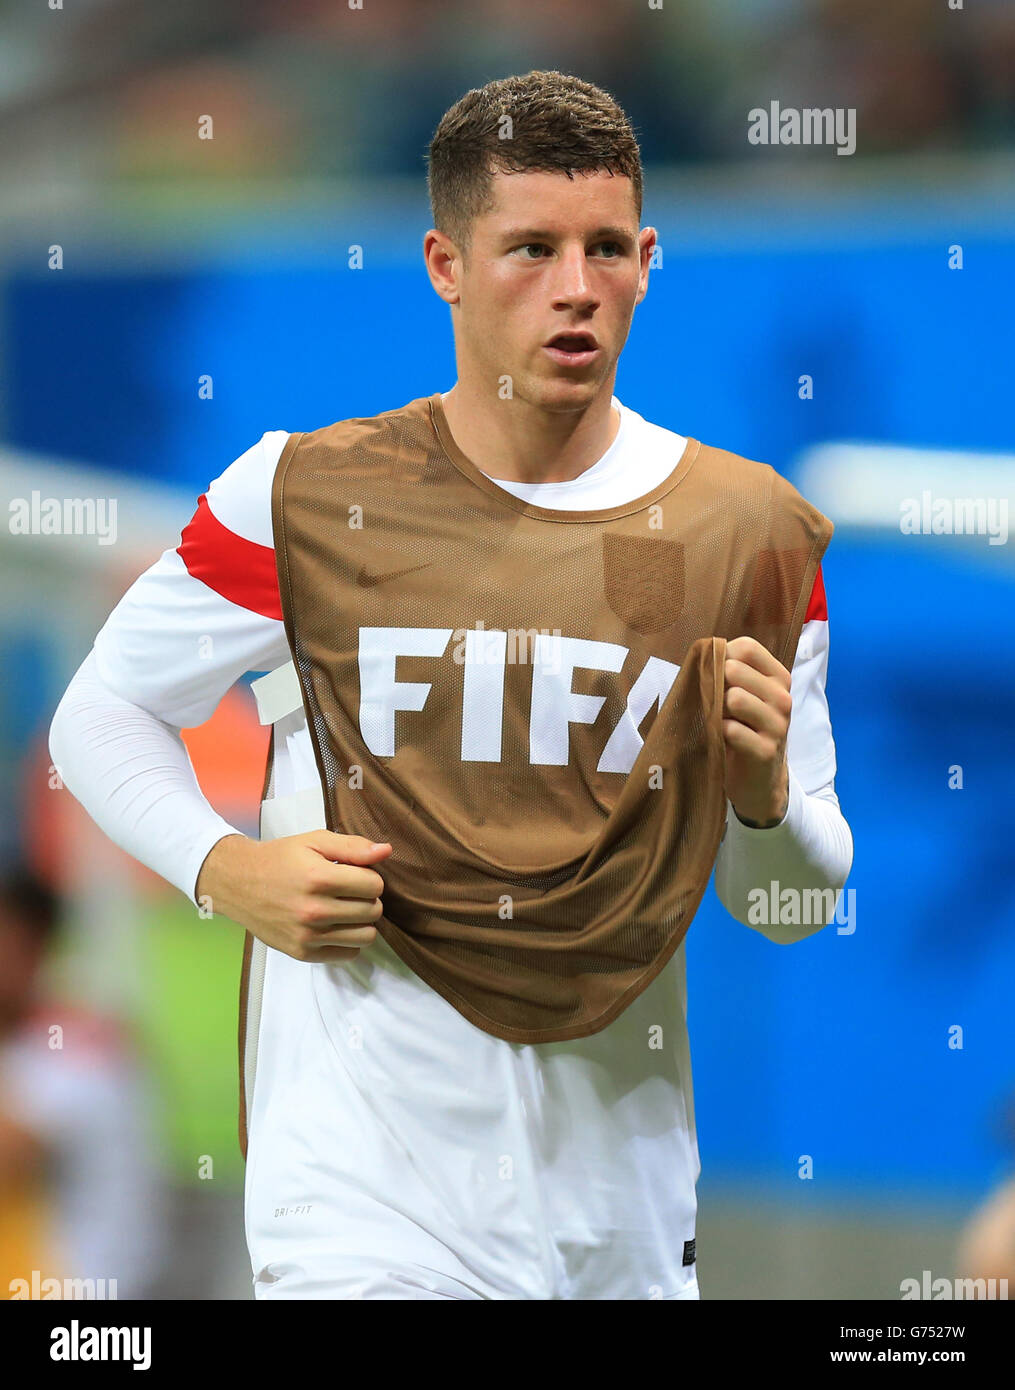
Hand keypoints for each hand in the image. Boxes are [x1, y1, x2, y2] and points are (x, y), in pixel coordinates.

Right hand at [195, 830, 391, 962]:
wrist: (238, 883)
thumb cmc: (279, 859)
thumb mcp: (314, 842)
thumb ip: (352, 846)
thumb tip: (386, 851)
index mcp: (318, 878)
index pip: (374, 885)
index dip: (370, 877)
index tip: (356, 874)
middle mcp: (313, 910)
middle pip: (373, 911)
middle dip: (368, 898)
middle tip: (350, 891)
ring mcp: (307, 936)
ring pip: (366, 936)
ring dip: (362, 921)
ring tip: (346, 909)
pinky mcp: (302, 953)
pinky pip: (348, 954)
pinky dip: (348, 940)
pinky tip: (335, 925)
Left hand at [722, 636, 791, 826]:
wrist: (759, 780)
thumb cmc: (745, 729)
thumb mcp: (745, 696)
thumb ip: (730, 672)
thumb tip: (703, 654)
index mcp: (779, 678)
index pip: (747, 648)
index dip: (721, 656)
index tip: (716, 675)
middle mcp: (783, 698)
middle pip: (735, 669)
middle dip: (715, 684)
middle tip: (716, 705)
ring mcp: (778, 725)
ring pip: (734, 698)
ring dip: (716, 710)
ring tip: (720, 722)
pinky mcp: (766, 750)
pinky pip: (731, 729)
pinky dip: (718, 733)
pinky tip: (723, 740)